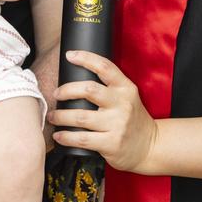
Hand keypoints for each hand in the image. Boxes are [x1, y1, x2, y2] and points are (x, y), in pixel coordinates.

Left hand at [48, 50, 158, 172]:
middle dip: (66, 90)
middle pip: (89, 90)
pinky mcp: (112, 144)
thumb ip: (109, 86)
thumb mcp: (127, 96)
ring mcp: (117, 124)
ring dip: (61, 116)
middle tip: (56, 94)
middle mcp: (122, 104)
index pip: (105, 67)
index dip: (86, 58)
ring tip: (52, 116)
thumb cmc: (131, 118)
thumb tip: (76, 74)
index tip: (70, 55)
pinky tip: (58, 135)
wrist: (150, 146)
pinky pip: (82, 139)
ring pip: (81, 117)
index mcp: (126, 88)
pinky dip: (66, 137)